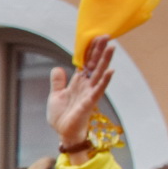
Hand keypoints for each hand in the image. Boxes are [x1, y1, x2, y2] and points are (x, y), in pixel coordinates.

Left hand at [46, 35, 114, 157]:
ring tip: (112, 47)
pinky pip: (99, 90)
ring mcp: (89, 93)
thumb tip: (58, 68)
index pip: (85, 63)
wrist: (63, 132)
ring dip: (105, 61)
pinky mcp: (89, 103)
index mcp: (78, 82)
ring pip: (99, 73)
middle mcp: (86, 85)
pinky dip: (105, 80)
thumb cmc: (62, 116)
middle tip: (107, 36)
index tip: (95, 38)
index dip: (90, 51)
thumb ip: (58, 82)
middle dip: (100, 51)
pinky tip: (111, 71)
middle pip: (94, 64)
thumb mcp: (56, 95)